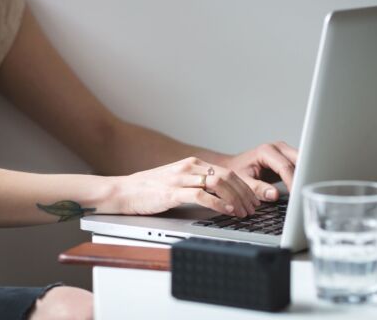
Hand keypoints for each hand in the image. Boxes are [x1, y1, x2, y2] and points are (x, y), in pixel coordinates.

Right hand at [115, 157, 260, 217]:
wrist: (123, 191)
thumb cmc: (149, 190)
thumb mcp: (178, 182)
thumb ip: (197, 185)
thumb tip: (220, 196)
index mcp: (192, 164)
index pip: (226, 172)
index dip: (243, 186)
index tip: (252, 199)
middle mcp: (189, 168)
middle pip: (227, 176)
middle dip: (244, 193)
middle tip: (253, 208)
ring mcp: (180, 179)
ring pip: (218, 183)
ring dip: (235, 199)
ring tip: (243, 212)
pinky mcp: (172, 193)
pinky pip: (201, 196)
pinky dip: (218, 204)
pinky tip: (226, 211)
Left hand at [222, 141, 297, 201]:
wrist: (233, 166)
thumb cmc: (236, 171)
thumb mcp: (243, 181)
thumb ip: (257, 188)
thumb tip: (274, 194)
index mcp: (266, 151)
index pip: (285, 167)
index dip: (292, 182)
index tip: (296, 195)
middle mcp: (277, 148)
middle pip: (298, 161)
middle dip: (302, 177)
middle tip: (304, 194)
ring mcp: (283, 151)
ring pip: (301, 163)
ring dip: (304, 176)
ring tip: (304, 192)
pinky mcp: (287, 158)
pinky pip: (299, 166)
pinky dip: (301, 176)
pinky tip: (301, 187)